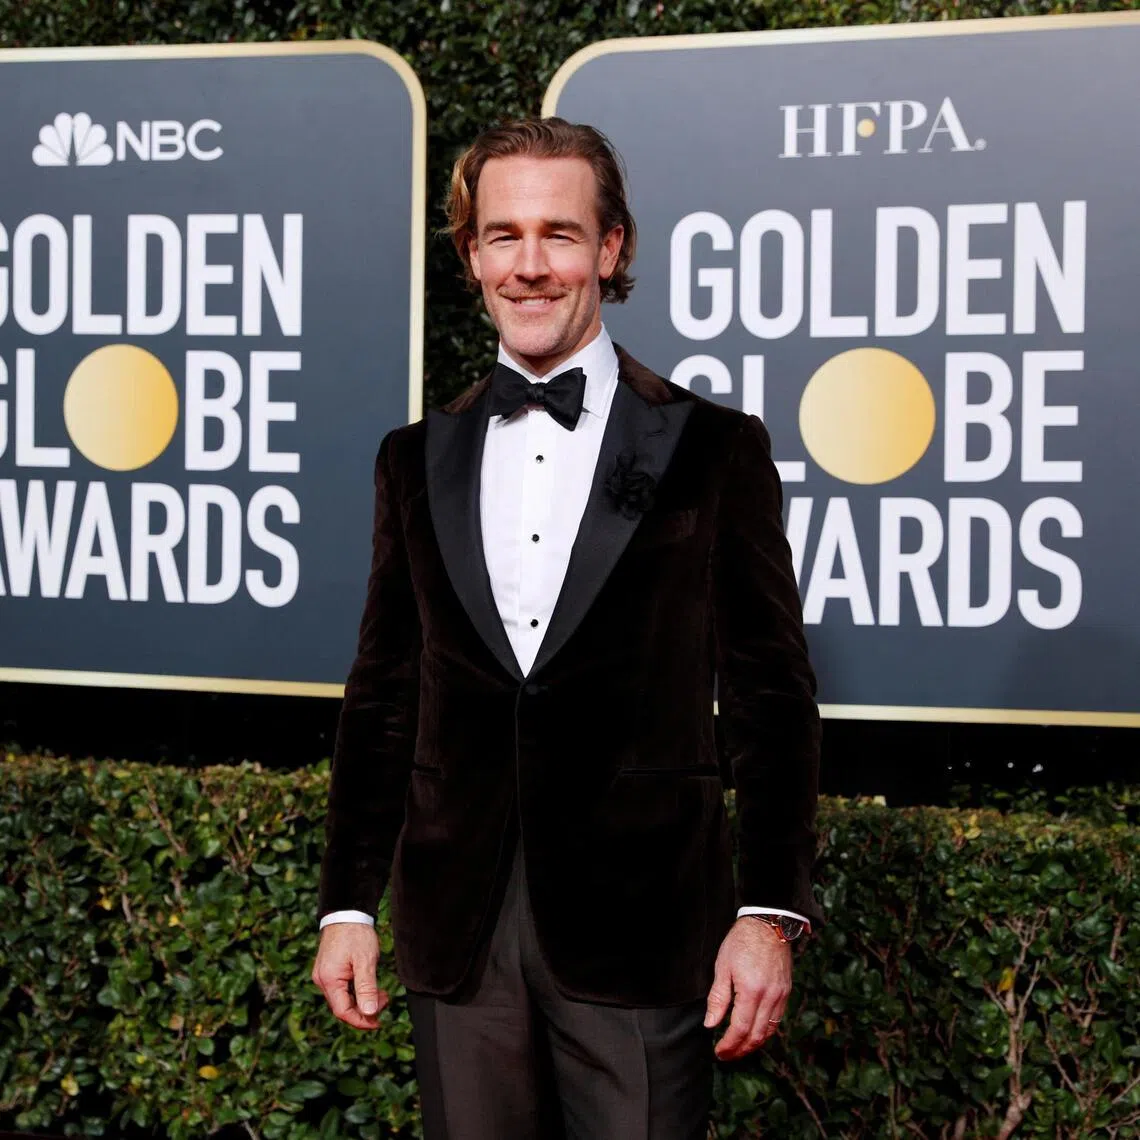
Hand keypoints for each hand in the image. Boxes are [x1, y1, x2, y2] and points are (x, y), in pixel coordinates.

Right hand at [311, 923, 386, 1029]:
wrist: (346, 912)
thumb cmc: (355, 933)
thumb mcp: (366, 961)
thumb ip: (367, 988)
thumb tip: (370, 1012)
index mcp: (329, 980)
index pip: (343, 1011)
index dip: (361, 1020)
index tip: (378, 1022)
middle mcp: (322, 980)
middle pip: (342, 1006)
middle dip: (364, 1010)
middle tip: (384, 1002)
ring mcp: (323, 974)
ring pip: (342, 998)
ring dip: (361, 1000)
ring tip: (381, 994)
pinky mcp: (328, 970)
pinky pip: (341, 988)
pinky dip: (355, 991)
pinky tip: (369, 986)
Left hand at [704, 917, 791, 1059]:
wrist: (768, 923)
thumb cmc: (742, 941)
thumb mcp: (722, 966)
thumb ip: (718, 998)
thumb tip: (710, 1024)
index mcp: (751, 991)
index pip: (740, 1029)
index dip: (729, 1045)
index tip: (719, 1052)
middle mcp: (770, 997)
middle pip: (756, 1036)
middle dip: (740, 1050)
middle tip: (727, 1055)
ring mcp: (781, 995)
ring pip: (769, 1031)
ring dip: (754, 1044)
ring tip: (739, 1048)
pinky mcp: (786, 992)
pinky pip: (777, 1020)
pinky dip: (765, 1031)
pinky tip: (754, 1032)